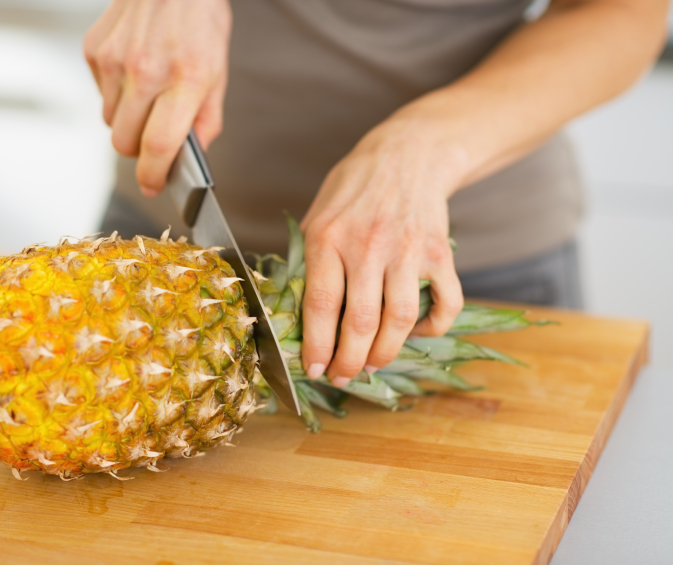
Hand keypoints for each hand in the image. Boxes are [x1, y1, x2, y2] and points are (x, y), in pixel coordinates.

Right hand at [83, 0, 230, 195]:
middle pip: (125, 143)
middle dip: (138, 151)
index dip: (154, 175)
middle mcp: (146, 71)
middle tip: (152, 139)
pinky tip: (133, 72)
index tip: (154, 185)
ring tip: (147, 94)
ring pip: (110, 122)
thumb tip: (193, 154)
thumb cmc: (198, 19)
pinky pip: (99, 94)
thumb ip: (206, 118)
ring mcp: (115, 61)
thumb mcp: (218, 70)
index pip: (160, 145)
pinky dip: (114, 94)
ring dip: (126, 120)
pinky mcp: (95, 51)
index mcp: (185, 79)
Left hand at [300, 118, 464, 386]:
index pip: (320, 305)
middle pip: (359, 322)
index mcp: (328, 239)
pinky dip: (432, 329)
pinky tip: (415, 333)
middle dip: (349, 362)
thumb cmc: (353, 188)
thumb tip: (300, 315)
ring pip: (399, 321)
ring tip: (372, 364)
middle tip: (343, 377)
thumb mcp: (317, 215)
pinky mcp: (439, 254)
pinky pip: (444, 305)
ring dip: (385, 353)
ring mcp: (407, 252)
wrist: (407, 153)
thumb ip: (310, 261)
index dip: (317, 346)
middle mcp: (368, 247)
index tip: (315, 369)